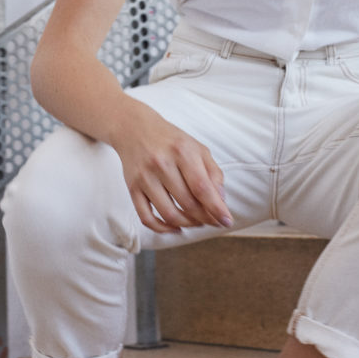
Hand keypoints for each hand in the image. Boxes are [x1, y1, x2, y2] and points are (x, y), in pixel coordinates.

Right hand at [112, 100, 232, 233]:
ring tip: (197, 222)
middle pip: (187, 203)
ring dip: (187, 224)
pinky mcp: (132, 188)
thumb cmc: (172, 141)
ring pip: (169, 214)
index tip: (226, 221)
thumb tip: (221, 200)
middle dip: (204, 218)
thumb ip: (213, 172)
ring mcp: (145, 177)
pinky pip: (146, 218)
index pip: (202, 187)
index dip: (216, 208)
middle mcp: (162, 164)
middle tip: (213, 221)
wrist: (135, 128)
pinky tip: (176, 228)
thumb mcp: (197, 148)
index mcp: (182, 152)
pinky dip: (163, 229)